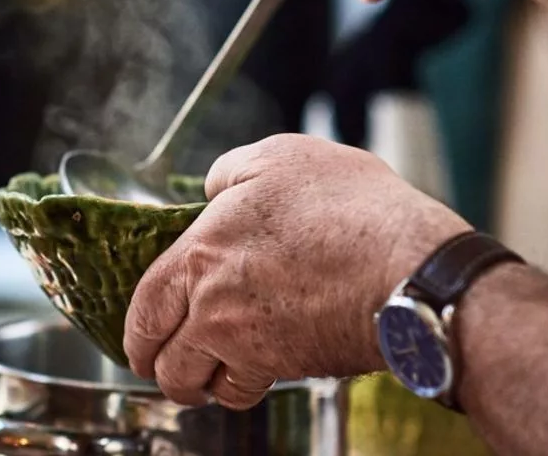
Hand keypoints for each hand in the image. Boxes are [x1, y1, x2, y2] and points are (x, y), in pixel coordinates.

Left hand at [123, 134, 471, 408]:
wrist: (409, 268)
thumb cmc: (351, 207)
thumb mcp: (280, 157)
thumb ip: (231, 173)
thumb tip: (213, 189)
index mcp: (200, 253)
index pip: (146, 303)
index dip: (138, 328)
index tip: (140, 339)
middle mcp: (211, 306)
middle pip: (163, 359)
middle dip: (158, 368)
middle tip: (163, 369)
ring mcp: (247, 342)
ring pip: (201, 384)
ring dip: (199, 384)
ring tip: (207, 378)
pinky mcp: (285, 367)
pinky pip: (247, 390)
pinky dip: (243, 388)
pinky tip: (254, 374)